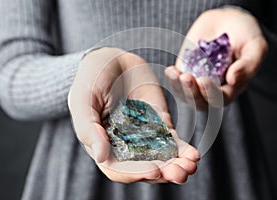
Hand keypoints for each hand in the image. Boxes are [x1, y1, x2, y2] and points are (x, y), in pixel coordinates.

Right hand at [68, 47, 199, 183]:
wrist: (113, 59)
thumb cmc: (92, 78)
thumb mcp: (83, 100)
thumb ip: (88, 129)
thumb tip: (102, 157)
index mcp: (103, 144)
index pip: (117, 169)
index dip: (135, 174)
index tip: (153, 171)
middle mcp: (124, 144)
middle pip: (143, 167)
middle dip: (162, 173)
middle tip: (179, 173)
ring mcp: (143, 134)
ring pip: (160, 157)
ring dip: (176, 165)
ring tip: (190, 166)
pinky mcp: (159, 122)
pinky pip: (172, 140)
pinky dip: (183, 149)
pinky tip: (193, 155)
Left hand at [165, 8, 267, 107]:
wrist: (227, 21)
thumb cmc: (245, 35)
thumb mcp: (255, 47)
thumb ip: (248, 65)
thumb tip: (233, 80)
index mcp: (232, 88)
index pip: (220, 99)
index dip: (210, 93)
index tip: (204, 80)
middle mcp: (213, 89)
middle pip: (200, 101)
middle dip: (191, 93)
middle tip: (187, 78)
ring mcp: (197, 81)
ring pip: (186, 94)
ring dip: (178, 87)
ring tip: (175, 74)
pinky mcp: (185, 71)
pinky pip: (176, 82)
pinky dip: (172, 78)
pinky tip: (170, 71)